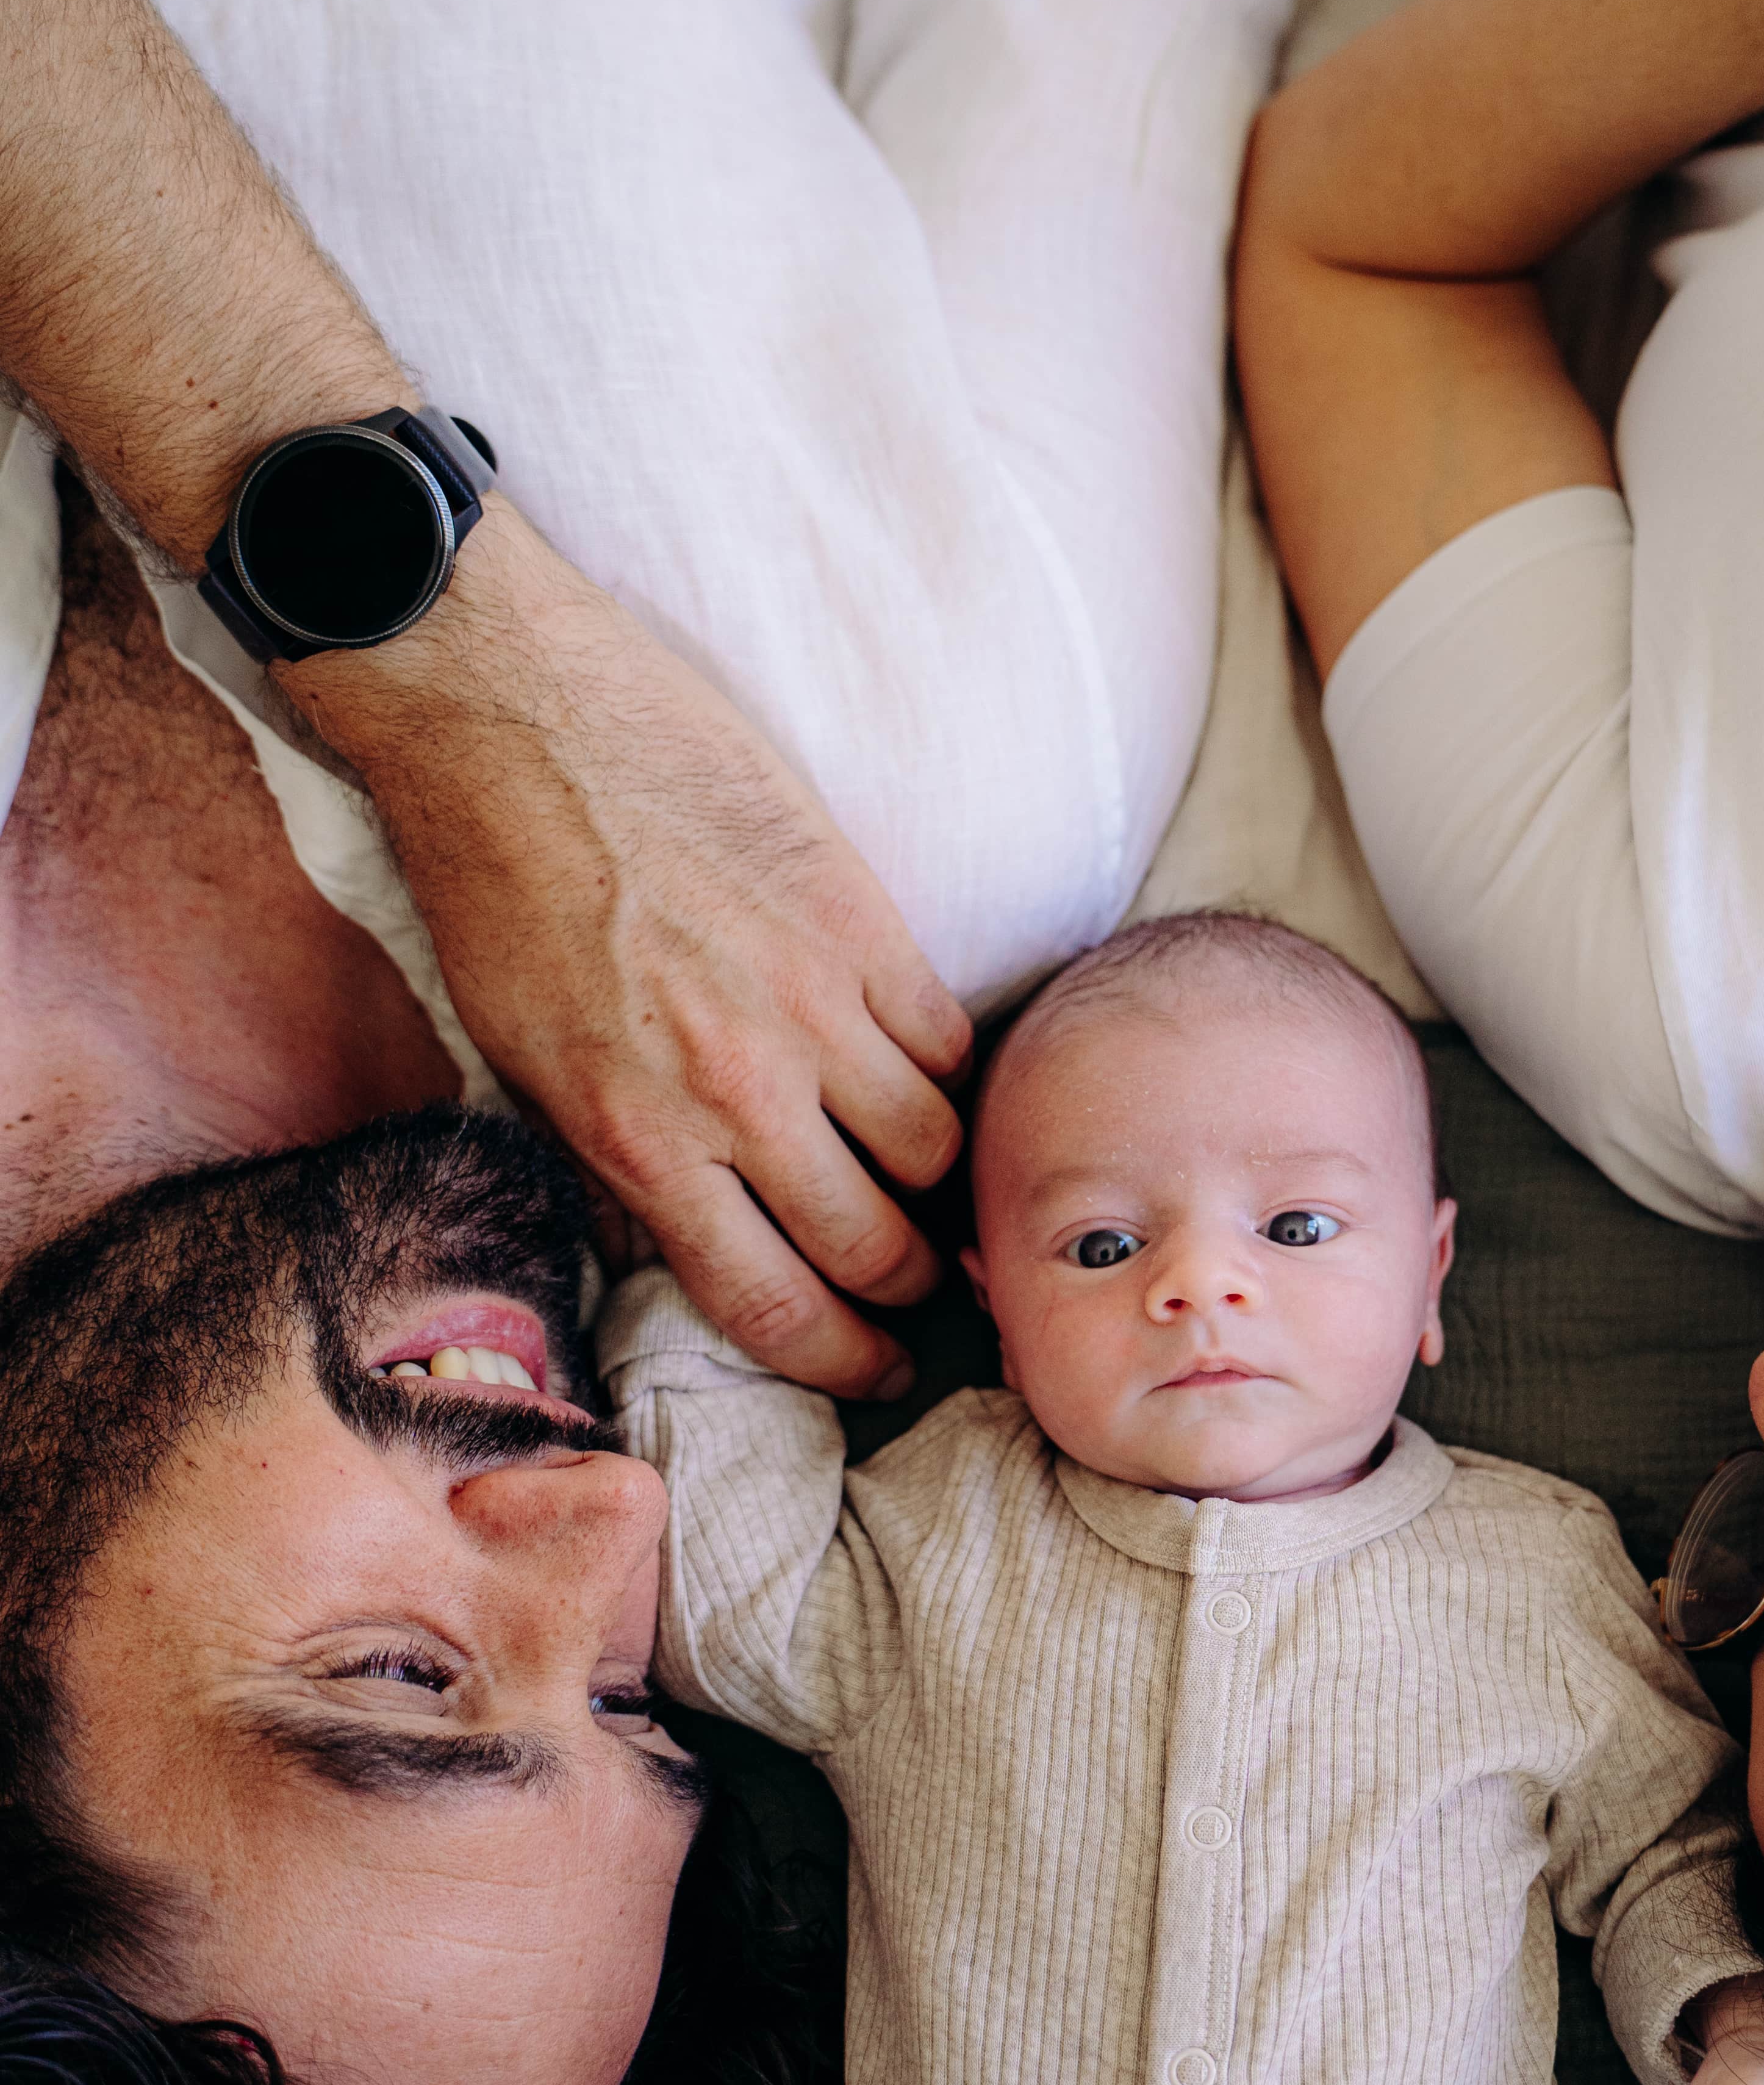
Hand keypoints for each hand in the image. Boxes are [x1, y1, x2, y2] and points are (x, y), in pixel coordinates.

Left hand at [286, 502, 971, 1395]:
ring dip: (939, 1183)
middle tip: (920, 1289)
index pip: (776, 1305)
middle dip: (906, 1288)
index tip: (876, 1368)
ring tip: (927, 1179)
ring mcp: (809, 1005)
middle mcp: (734, 1092)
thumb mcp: (524, 1062)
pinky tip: (923, 1071)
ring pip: (933, 1150)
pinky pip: (946, 1041)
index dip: (843, 1360)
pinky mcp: (859, 921)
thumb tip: (699, 1240)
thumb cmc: (495, 887)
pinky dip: (947, 1074)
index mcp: (637, 1142)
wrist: (508, 716)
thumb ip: (622, 1163)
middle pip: (873, 1244)